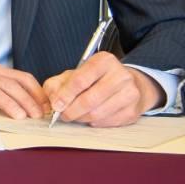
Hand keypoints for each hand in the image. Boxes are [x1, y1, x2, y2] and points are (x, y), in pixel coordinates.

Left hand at [44, 52, 160, 126]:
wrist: (129, 84)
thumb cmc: (97, 79)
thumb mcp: (75, 74)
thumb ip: (58, 84)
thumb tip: (52, 101)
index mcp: (104, 60)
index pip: (80, 80)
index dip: (65, 95)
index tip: (56, 105)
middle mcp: (120, 75)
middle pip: (89, 100)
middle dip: (71, 111)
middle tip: (64, 115)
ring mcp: (129, 93)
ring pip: (97, 114)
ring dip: (81, 118)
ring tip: (77, 115)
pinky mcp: (133, 110)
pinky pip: (106, 123)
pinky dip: (94, 123)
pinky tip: (92, 116)